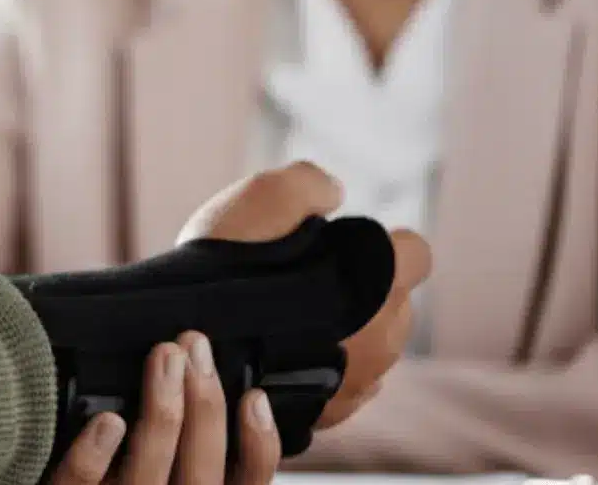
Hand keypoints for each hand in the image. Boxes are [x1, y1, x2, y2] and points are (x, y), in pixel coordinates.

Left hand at [48, 335, 281, 484]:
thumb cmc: (126, 473)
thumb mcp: (173, 469)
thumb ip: (197, 447)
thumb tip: (221, 385)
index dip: (258, 448)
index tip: (255, 397)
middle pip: (201, 476)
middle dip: (204, 407)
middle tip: (195, 346)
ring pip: (147, 478)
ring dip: (161, 412)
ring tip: (164, 355)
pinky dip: (94, 456)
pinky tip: (108, 419)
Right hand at [174, 161, 433, 429]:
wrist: (181, 342)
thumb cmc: (224, 268)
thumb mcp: (265, 194)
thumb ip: (312, 183)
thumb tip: (334, 192)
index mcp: (381, 281)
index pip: (416, 254)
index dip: (385, 244)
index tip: (347, 244)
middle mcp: (385, 338)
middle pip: (396, 305)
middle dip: (367, 293)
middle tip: (310, 281)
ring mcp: (359, 383)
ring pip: (374, 351)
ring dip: (350, 335)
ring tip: (293, 323)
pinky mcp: (329, 414)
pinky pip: (346, 387)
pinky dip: (327, 371)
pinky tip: (288, 357)